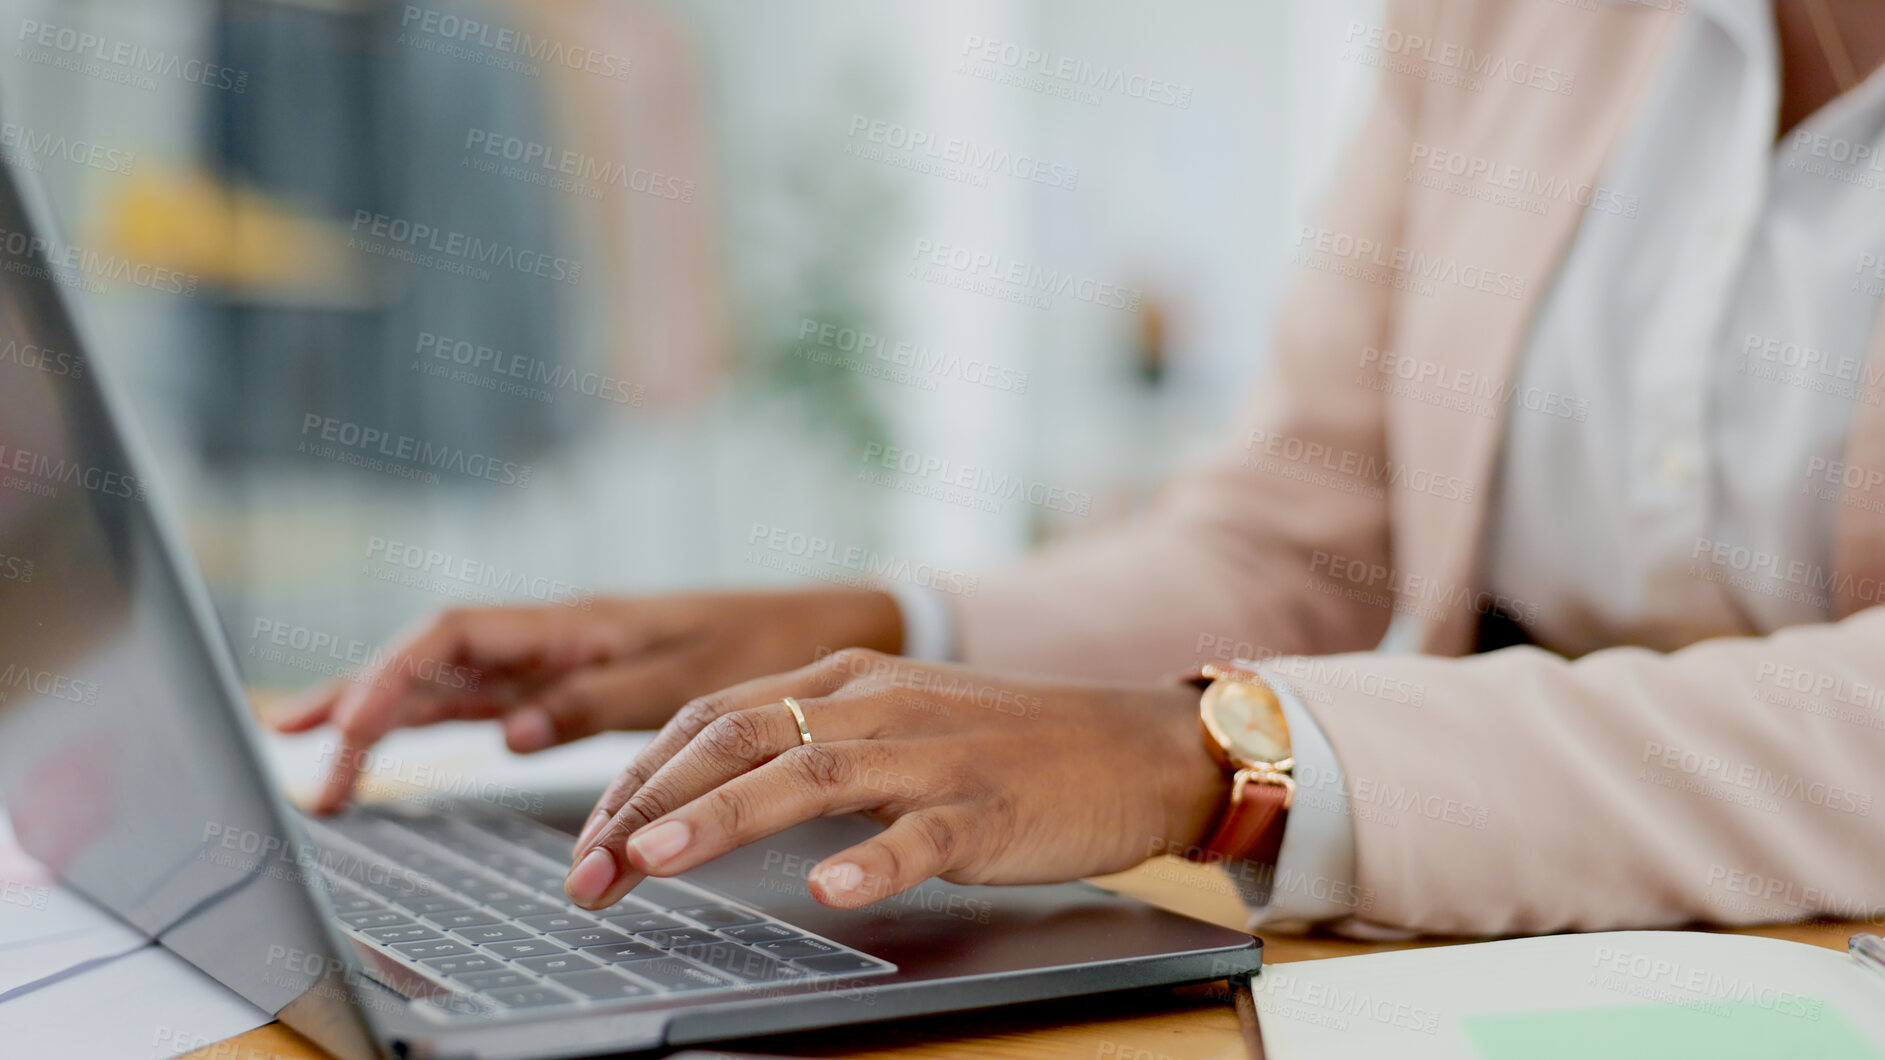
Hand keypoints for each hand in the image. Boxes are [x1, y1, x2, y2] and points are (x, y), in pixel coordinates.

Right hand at [271, 589, 901, 813]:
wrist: (821, 630)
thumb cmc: (763, 645)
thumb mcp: (687, 679)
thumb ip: (596, 700)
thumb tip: (510, 730)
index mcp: (577, 621)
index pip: (455, 635)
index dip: (391, 676)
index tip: (346, 726)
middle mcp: (556, 634)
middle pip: (434, 657)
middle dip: (361, 696)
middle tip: (296, 745)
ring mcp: (561, 658)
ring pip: (453, 678)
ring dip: (386, 710)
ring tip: (319, 750)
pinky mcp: (577, 683)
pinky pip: (491, 698)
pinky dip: (440, 720)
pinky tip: (404, 742)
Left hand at [560, 648, 1229, 911]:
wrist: (1133, 745)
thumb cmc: (1005, 747)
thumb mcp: (895, 724)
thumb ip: (809, 745)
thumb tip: (701, 795)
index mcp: (845, 680)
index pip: (712, 717)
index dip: (636, 778)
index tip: (587, 842)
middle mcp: (877, 704)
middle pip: (739, 737)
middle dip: (648, 802)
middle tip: (588, 872)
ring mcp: (933, 753)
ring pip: (811, 772)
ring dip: (724, 817)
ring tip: (656, 859)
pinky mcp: (989, 806)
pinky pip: (923, 833)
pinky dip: (873, 860)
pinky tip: (832, 890)